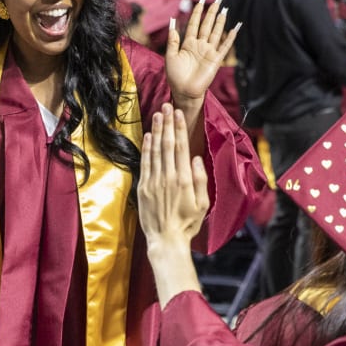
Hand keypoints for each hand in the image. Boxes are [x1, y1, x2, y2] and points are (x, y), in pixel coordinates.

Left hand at [139, 105, 210, 248]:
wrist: (166, 239)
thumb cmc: (187, 223)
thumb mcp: (202, 204)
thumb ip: (200, 180)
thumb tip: (195, 158)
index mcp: (184, 180)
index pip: (181, 148)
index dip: (179, 129)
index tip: (178, 113)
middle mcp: (168, 177)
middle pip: (167, 144)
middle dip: (167, 123)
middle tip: (167, 106)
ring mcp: (154, 182)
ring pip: (155, 150)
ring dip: (156, 130)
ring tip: (157, 114)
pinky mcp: (144, 187)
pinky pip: (145, 163)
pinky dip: (146, 148)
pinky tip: (148, 135)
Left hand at [165, 0, 240, 109]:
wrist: (184, 92)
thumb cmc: (175, 77)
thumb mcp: (170, 56)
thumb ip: (172, 40)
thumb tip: (172, 21)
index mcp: (188, 43)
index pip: (194, 23)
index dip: (198, 11)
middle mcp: (200, 45)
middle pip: (207, 24)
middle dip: (211, 11)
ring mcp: (209, 52)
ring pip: (216, 32)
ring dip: (220, 21)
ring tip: (225, 8)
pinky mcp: (216, 60)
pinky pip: (225, 46)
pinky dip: (231, 37)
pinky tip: (236, 28)